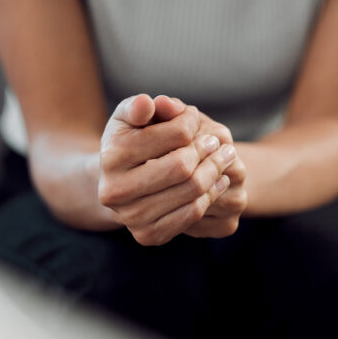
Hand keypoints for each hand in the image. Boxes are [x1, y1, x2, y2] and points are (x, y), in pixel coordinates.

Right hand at [98, 94, 237, 245]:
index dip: (191, 122)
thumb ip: (141, 106)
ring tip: (225, 157)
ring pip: (192, 192)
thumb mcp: (132, 116)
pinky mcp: (147, 236)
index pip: (175, 134)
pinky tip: (219, 180)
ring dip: (216, 171)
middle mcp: (114, 191)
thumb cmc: (131, 140)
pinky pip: (192, 215)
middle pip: (183, 166)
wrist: (118, 183)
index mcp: (111, 155)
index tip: (195, 117)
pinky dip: (211, 195)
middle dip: (208, 150)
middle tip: (219, 142)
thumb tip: (150, 103)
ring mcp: (130, 217)